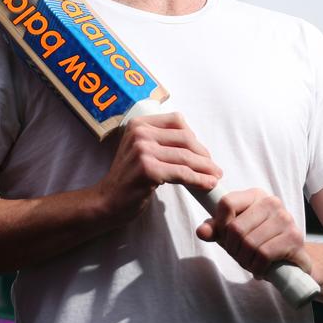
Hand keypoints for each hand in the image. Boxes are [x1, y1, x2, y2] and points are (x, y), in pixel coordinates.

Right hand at [96, 112, 222, 225]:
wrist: (106, 201)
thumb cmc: (128, 178)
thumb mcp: (140, 150)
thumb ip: (160, 141)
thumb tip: (195, 143)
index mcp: (138, 124)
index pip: (177, 121)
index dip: (193, 137)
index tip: (201, 152)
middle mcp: (139, 133)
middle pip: (185, 138)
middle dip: (203, 154)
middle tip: (214, 168)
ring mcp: (142, 150)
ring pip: (186, 157)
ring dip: (206, 168)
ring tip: (215, 177)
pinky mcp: (148, 169)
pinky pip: (182, 173)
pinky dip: (198, 180)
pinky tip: (208, 185)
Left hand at [196, 188, 312, 277]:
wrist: (293, 260)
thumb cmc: (259, 243)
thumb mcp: (234, 235)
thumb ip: (216, 230)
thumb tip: (201, 231)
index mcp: (255, 195)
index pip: (226, 203)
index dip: (220, 226)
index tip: (226, 238)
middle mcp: (272, 202)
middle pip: (236, 227)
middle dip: (232, 249)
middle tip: (239, 257)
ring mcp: (285, 218)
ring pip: (249, 243)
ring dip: (245, 260)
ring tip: (250, 263)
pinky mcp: (294, 238)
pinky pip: (264, 254)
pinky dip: (257, 267)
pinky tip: (260, 270)